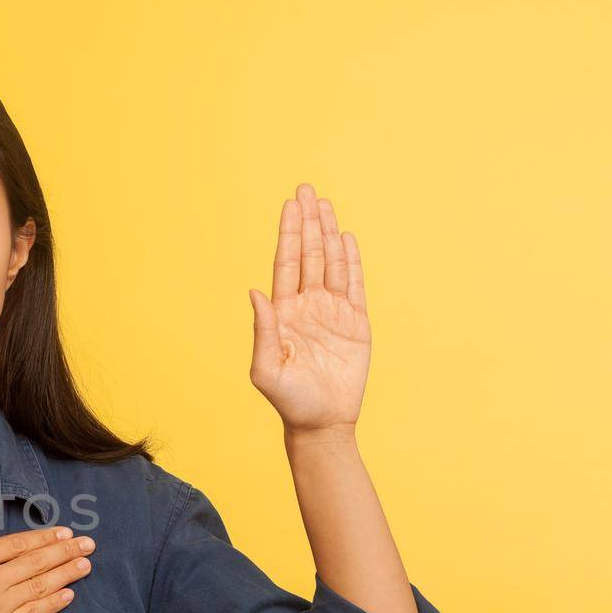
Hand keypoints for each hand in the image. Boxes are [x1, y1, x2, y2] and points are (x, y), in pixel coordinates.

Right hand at [0, 517, 94, 612]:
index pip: (18, 544)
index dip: (44, 538)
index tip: (64, 533)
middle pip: (36, 561)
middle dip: (65, 551)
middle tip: (88, 544)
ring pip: (40, 585)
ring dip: (66, 573)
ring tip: (86, 564)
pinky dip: (53, 604)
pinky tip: (69, 595)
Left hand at [247, 182, 370, 435]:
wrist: (321, 423)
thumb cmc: (288, 400)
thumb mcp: (266, 369)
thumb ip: (263, 330)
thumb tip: (255, 292)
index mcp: (284, 313)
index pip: (286, 264)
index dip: (289, 234)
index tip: (291, 205)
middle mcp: (307, 306)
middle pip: (309, 255)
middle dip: (308, 223)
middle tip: (307, 189)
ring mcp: (332, 312)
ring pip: (331, 263)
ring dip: (329, 234)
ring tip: (326, 204)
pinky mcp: (355, 323)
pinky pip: (354, 285)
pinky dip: (352, 262)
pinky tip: (347, 239)